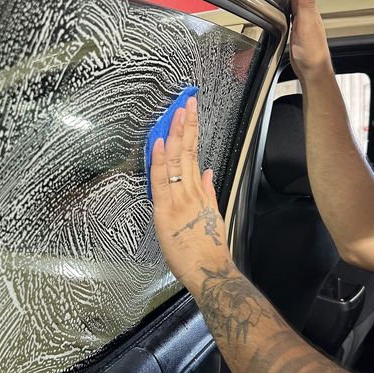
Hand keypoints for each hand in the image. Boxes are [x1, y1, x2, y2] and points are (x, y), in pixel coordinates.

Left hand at [150, 97, 231, 293]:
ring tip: (175, 112)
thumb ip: (209, 192)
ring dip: (175, 134)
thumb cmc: (210, 250)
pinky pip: (162, 181)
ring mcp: (180, 199)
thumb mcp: (213, 217)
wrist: (211, 271)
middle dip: (186, 125)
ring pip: (176, 161)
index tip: (190, 113)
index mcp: (200, 192)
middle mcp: (190, 191)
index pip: (194, 155)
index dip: (191, 132)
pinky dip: (160, 161)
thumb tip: (208, 172)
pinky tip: (161, 142)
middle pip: (188, 152)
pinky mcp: (167, 211)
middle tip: (186, 101)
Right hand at [276, 0, 332, 83]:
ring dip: (277, 0)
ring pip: (287, 3)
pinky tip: (274, 18)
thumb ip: (307, 2)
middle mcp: (305, 12)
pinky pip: (286, 14)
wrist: (312, 70)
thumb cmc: (312, 52)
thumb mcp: (307, 25)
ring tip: (266, 5)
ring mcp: (299, 20)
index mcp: (308, 8)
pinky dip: (278, 12)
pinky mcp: (294, 28)